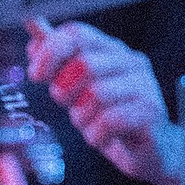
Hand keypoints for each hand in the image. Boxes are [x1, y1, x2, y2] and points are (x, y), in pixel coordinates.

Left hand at [26, 20, 171, 180]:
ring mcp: (144, 85)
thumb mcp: (76, 87)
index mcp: (111, 49)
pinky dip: (95, 134)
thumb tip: (33, 36)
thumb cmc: (109, 116)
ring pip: (96, 94)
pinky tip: (101, 137)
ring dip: (81, 117)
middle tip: (68, 106)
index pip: (77, 33)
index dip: (50, 51)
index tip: (36, 75)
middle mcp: (131, 61)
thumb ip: (58, 62)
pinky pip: (109, 121)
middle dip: (65, 90)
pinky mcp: (150, 112)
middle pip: (85, 63)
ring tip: (89, 124)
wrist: (147, 151)